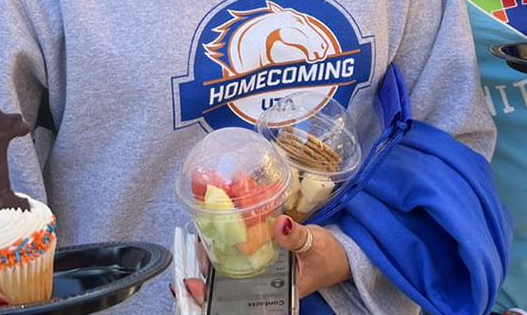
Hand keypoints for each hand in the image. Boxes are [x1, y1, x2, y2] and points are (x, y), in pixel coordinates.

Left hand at [174, 217, 349, 305]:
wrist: (341, 255)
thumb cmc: (329, 257)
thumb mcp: (315, 246)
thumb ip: (297, 238)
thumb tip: (280, 225)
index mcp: (273, 294)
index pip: (234, 301)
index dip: (209, 295)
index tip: (189, 284)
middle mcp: (262, 287)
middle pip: (224, 285)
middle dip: (203, 274)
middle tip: (186, 255)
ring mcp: (260, 273)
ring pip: (228, 269)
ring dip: (211, 255)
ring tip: (195, 237)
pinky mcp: (261, 258)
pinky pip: (239, 253)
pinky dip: (226, 242)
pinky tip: (213, 229)